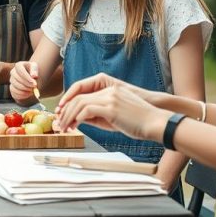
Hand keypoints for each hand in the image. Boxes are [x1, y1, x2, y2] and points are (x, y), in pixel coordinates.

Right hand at [9, 61, 39, 101]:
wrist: (31, 80)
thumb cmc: (33, 72)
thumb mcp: (35, 68)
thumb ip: (34, 70)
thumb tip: (33, 75)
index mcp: (19, 65)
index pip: (20, 70)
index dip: (26, 77)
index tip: (34, 83)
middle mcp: (13, 72)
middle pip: (16, 78)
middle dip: (26, 84)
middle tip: (34, 87)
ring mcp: (11, 80)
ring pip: (15, 86)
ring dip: (25, 89)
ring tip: (32, 90)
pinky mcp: (11, 88)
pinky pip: (14, 92)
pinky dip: (22, 94)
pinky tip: (29, 94)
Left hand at [56, 84, 171, 141]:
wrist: (156, 123)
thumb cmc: (139, 122)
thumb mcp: (116, 116)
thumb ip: (98, 114)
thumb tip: (79, 119)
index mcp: (110, 89)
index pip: (83, 91)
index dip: (69, 101)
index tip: (62, 112)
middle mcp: (109, 91)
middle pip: (78, 97)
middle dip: (65, 110)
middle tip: (59, 123)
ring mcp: (110, 98)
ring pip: (80, 103)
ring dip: (69, 116)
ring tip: (64, 127)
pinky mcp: (112, 108)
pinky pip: (87, 110)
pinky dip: (77, 118)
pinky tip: (75, 126)